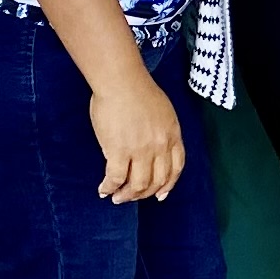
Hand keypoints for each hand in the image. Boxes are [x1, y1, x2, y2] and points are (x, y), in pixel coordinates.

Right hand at [89, 68, 185, 200]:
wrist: (121, 80)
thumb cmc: (137, 89)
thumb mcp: (162, 111)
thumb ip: (161, 131)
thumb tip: (151, 147)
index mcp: (172, 134)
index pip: (176, 168)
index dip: (168, 185)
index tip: (160, 195)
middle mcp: (160, 146)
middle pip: (157, 181)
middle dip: (144, 194)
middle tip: (131, 196)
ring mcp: (141, 150)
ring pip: (138, 185)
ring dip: (127, 195)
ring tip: (117, 197)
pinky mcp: (120, 151)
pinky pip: (116, 178)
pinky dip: (109, 187)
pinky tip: (103, 189)